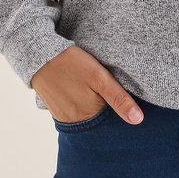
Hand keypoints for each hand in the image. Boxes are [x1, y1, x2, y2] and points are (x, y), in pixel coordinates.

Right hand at [30, 46, 144, 124]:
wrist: (40, 54)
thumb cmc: (72, 64)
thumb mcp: (100, 77)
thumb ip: (119, 99)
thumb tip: (138, 120)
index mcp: (87, 116)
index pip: (111, 123)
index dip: (120, 112)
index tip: (123, 100)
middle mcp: (73, 122)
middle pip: (98, 120)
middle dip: (107, 110)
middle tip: (107, 90)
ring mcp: (63, 116)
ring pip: (87, 116)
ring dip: (94, 107)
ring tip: (94, 90)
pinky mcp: (56, 109)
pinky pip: (75, 112)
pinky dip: (82, 104)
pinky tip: (83, 91)